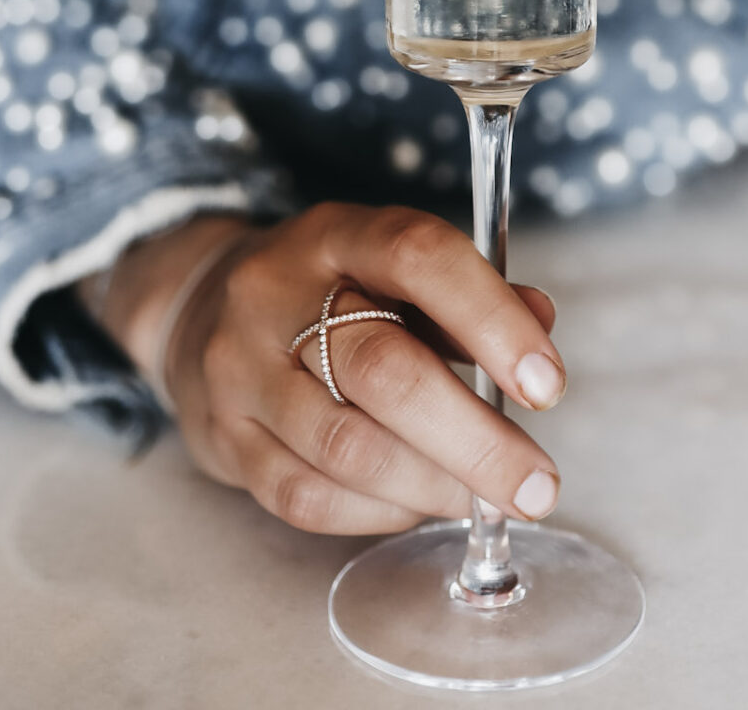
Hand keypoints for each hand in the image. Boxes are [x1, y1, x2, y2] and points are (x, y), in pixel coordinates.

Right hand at [100, 206, 566, 536]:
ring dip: (434, 486)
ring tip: (487, 500)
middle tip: (536, 484)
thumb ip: (467, 294)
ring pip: (347, 447)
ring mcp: (239, 369)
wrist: (199, 311)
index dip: (492, 318)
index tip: (548, 384)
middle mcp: (276, 294)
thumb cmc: (328, 292)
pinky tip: (418, 503)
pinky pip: (307, 498)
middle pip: (383, 371)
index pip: (418, 256)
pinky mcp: (223, 439)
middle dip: (476, 440)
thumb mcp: (391, 268)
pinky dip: (380, 512)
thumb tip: (541, 323)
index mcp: (336, 234)